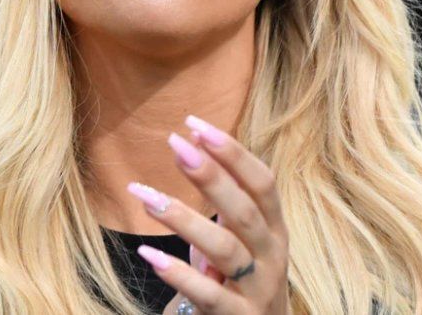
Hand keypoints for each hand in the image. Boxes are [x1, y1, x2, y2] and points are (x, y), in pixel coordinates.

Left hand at [126, 115, 288, 313]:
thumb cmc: (242, 280)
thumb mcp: (242, 238)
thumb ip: (226, 199)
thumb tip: (193, 143)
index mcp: (276, 229)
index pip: (262, 183)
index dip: (233, 153)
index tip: (196, 125)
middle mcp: (273, 257)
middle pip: (245, 212)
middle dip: (211, 176)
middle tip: (174, 146)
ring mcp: (258, 291)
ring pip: (225, 250)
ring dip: (184, 220)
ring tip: (146, 198)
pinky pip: (208, 295)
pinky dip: (178, 274)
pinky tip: (150, 256)